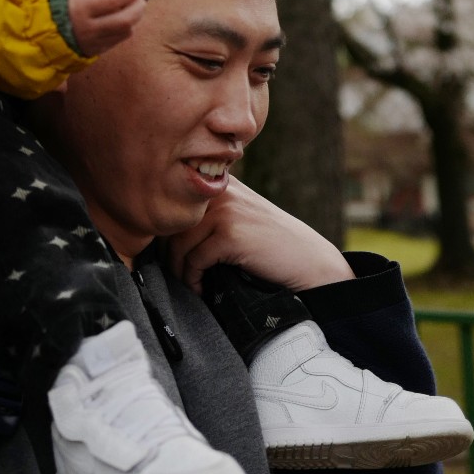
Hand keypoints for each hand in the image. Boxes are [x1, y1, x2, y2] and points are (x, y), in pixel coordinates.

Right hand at [67, 0, 145, 57]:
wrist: (37, 26)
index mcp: (81, 7)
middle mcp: (88, 28)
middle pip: (127, 20)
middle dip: (138, 6)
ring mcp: (92, 42)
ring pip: (125, 32)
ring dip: (133, 18)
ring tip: (129, 6)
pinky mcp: (93, 51)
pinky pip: (116, 41)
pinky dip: (123, 28)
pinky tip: (118, 18)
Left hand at [166, 177, 353, 293]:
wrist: (309, 261)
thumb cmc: (272, 245)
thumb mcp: (241, 216)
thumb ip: (211, 213)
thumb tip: (164, 232)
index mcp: (221, 184)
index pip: (176, 206)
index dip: (168, 235)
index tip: (172, 259)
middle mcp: (221, 191)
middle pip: (172, 224)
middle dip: (169, 255)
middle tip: (178, 277)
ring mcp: (225, 210)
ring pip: (179, 244)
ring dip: (180, 271)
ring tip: (190, 284)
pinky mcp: (230, 234)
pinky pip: (194, 260)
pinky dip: (193, 280)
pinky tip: (202, 289)